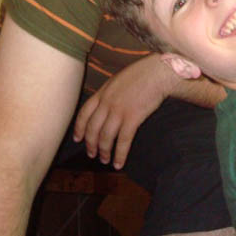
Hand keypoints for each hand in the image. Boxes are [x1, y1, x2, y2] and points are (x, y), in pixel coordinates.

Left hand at [73, 54, 173, 168]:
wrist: (157, 72)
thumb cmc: (142, 73)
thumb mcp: (119, 79)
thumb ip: (110, 92)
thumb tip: (107, 103)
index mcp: (103, 92)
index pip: (84, 113)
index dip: (79, 128)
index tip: (78, 139)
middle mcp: (107, 102)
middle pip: (93, 129)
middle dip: (91, 144)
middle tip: (92, 154)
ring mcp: (119, 111)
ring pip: (105, 137)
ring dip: (104, 152)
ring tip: (105, 160)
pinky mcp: (132, 118)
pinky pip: (123, 141)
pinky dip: (119, 155)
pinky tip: (119, 163)